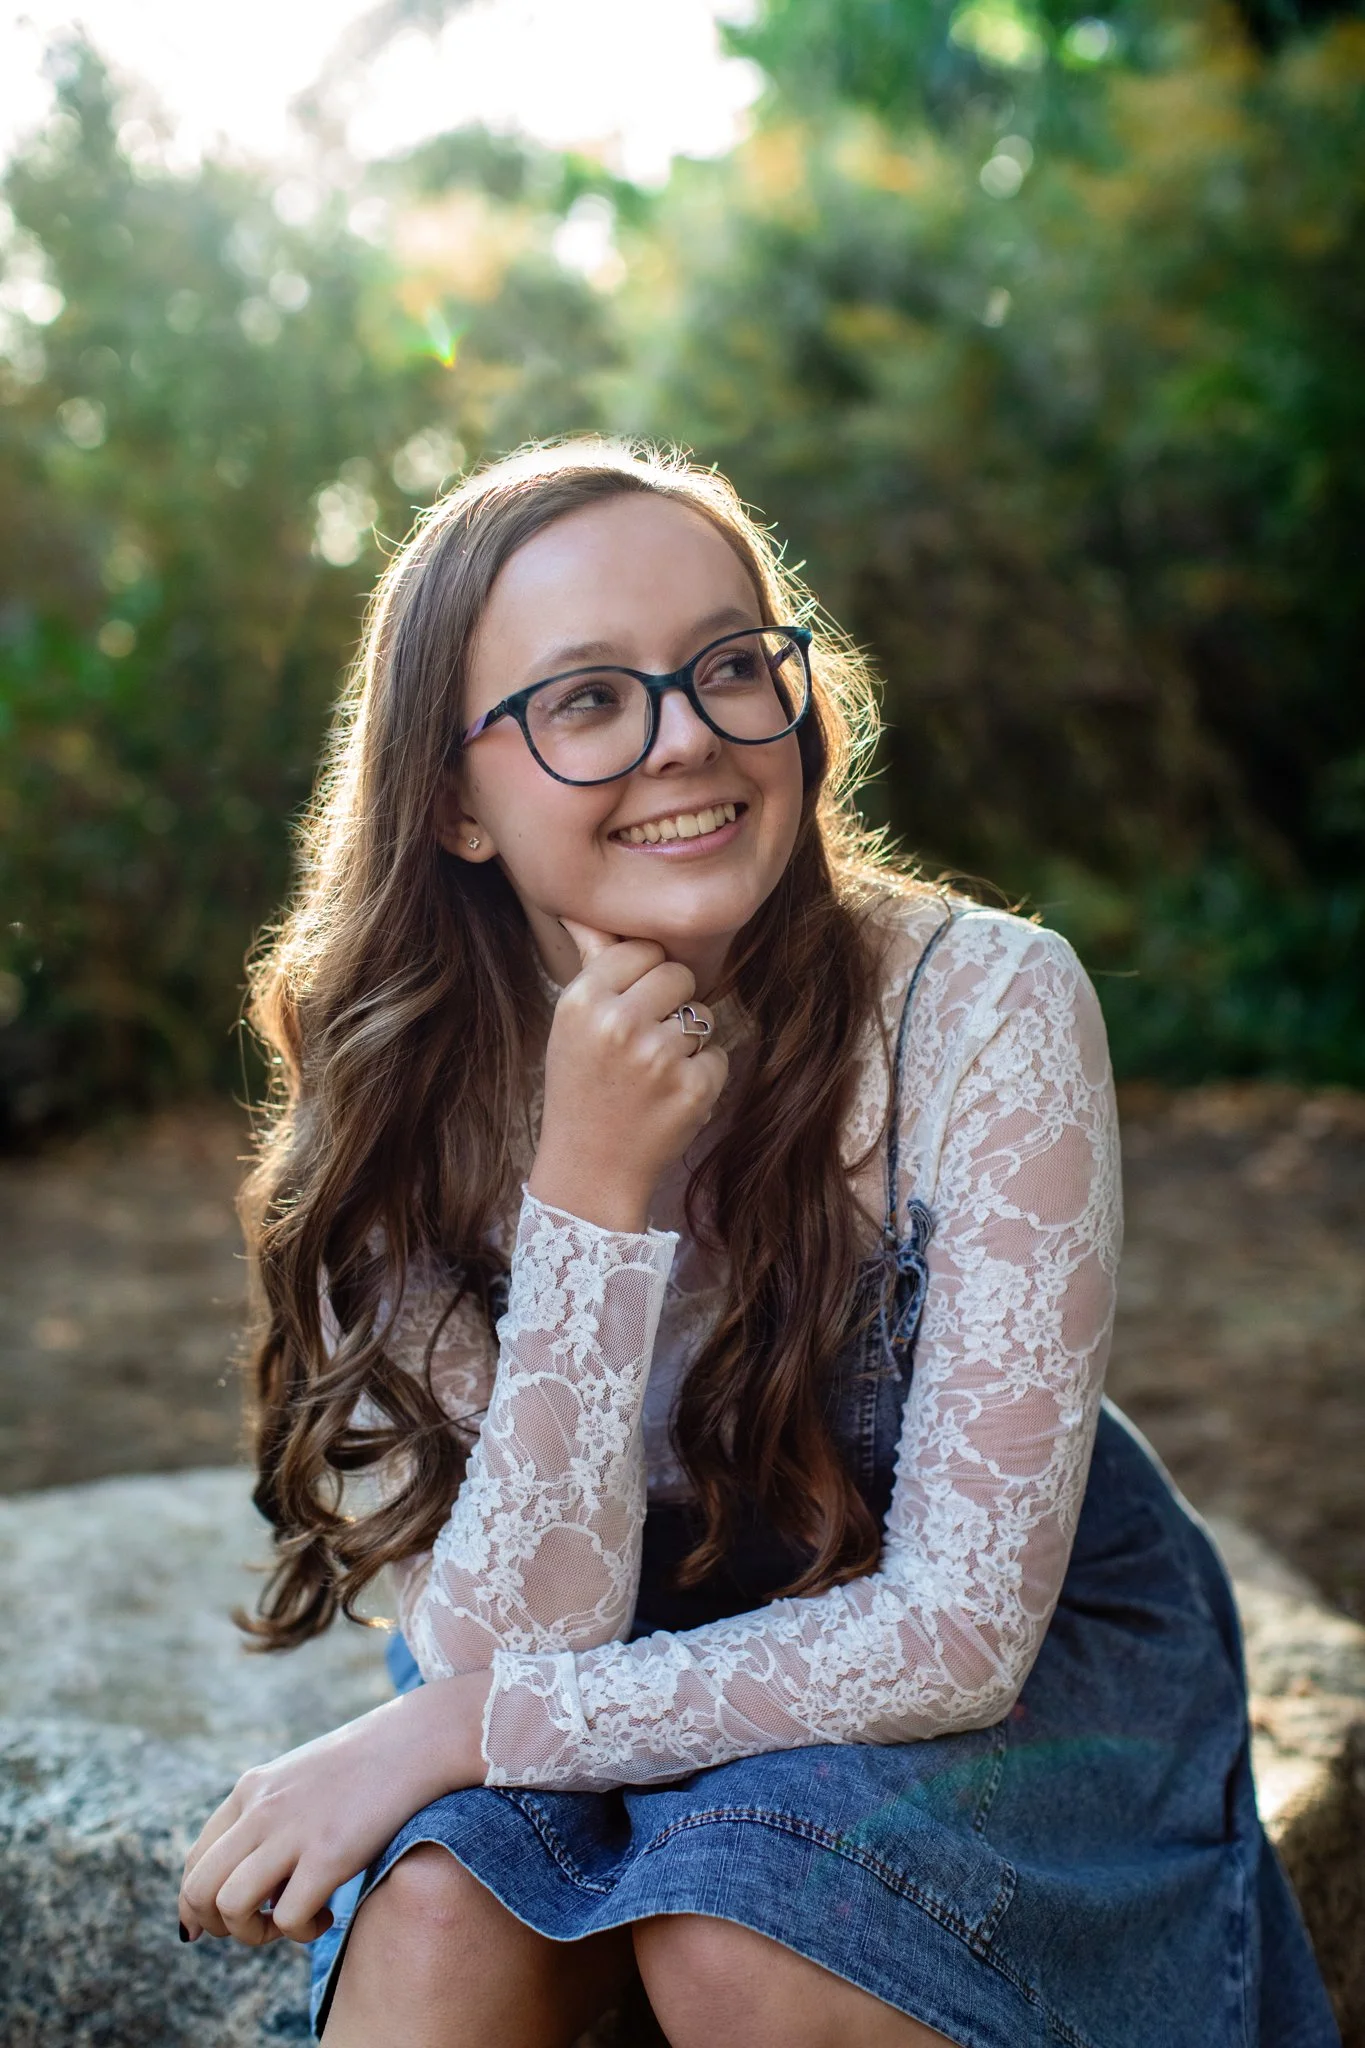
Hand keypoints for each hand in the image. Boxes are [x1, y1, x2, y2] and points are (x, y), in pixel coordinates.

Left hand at [178, 1668, 489, 1947]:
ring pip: (229, 1905)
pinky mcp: (328, 1854)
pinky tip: (329, 1914)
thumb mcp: (301, 1779)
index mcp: (252, 1789)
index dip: (196, 1905)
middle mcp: (260, 1809)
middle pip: (198, 1888)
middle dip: (217, 1926)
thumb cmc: (369, 1763)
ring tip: (291, 1923)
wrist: (419, 1739)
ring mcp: (292, 1830)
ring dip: (253, 1933)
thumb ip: (269, 1815)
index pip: (194, 1859)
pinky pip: (288, 1917)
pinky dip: (302, 1931)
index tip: (219, 1925)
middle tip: (259, 1927)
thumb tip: (254, 1873)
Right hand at [528, 921, 728, 1231]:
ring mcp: (658, 1057)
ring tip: (652, 1073)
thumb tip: (582, 906)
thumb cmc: (580, 1087)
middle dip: (670, 1004)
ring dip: (687, 1041)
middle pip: (678, 975)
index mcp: (583, 1000)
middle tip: (642, 1043)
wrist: (589, 1168)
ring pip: (702, 1014)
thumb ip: (592, 963)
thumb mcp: (572, 1024)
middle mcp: (619, 1023)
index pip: (641, 950)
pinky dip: (701, 1076)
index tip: (627, 1009)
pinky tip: (668, 1097)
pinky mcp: (692, 1088)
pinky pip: (717, 1055)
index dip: (641, 978)